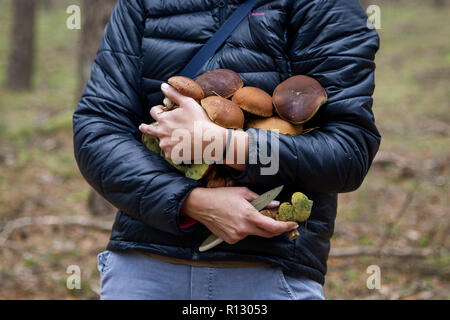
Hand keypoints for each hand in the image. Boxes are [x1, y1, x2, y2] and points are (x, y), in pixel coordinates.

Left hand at [139, 83, 225, 162]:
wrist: (208, 139)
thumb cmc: (199, 120)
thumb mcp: (187, 103)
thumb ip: (173, 94)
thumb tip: (163, 85)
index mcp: (163, 119)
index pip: (153, 111)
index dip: (158, 109)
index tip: (163, 110)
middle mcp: (161, 133)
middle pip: (148, 129)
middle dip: (145, 127)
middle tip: (142, 127)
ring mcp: (165, 145)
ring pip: (161, 141)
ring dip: (166, 139)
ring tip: (178, 138)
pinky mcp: (171, 155)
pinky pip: (169, 152)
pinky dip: (174, 150)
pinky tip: (182, 147)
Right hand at [181, 187, 297, 243]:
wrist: (201, 205)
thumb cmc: (221, 196)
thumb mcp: (244, 193)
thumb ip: (262, 200)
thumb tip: (275, 205)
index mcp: (249, 216)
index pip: (273, 227)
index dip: (286, 226)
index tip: (293, 224)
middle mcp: (244, 229)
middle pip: (268, 234)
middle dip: (276, 228)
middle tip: (280, 221)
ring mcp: (237, 236)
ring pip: (255, 233)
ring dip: (257, 226)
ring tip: (247, 214)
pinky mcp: (231, 240)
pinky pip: (244, 235)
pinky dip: (245, 228)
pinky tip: (236, 219)